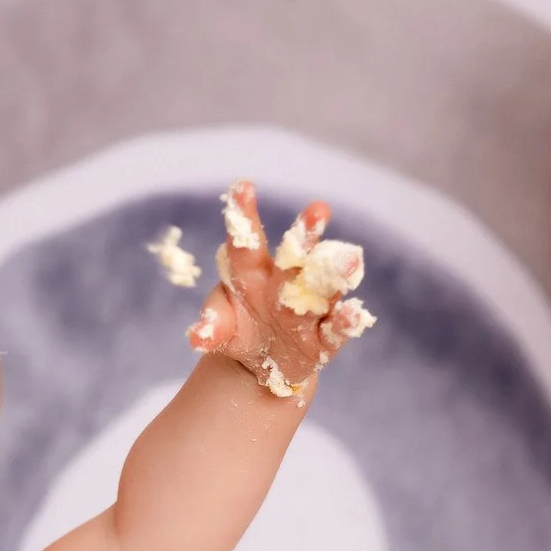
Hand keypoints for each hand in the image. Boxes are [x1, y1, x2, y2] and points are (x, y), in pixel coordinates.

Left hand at [186, 181, 374, 404]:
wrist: (262, 364)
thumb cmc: (239, 329)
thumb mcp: (220, 328)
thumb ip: (212, 327)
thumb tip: (198, 336)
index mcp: (251, 272)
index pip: (246, 242)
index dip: (244, 215)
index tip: (243, 186)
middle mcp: (284, 283)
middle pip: (295, 254)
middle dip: (306, 234)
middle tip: (319, 209)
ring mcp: (308, 308)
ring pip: (323, 286)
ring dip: (336, 272)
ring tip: (350, 259)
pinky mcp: (324, 338)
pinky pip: (336, 329)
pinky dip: (346, 322)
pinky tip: (352, 313)